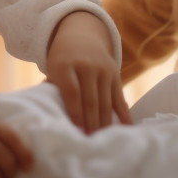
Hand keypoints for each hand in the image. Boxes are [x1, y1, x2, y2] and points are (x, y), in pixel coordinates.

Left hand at [46, 11, 131, 132]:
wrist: (81, 35)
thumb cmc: (62, 61)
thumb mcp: (53, 69)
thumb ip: (53, 89)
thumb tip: (51, 117)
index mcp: (66, 65)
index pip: (72, 91)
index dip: (75, 112)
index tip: (76, 130)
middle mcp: (86, 66)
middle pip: (90, 99)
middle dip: (90, 123)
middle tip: (88, 142)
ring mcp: (103, 70)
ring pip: (105, 101)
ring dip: (103, 123)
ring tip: (101, 140)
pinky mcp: (115, 74)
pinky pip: (120, 98)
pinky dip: (124, 115)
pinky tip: (126, 129)